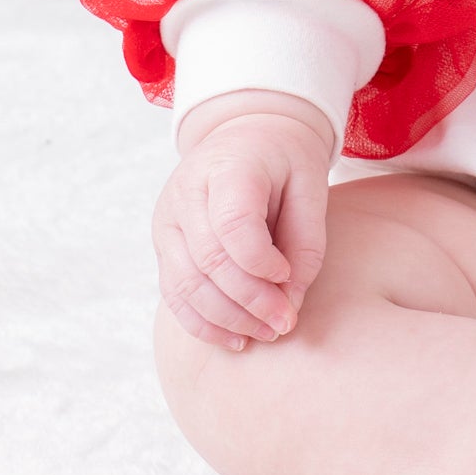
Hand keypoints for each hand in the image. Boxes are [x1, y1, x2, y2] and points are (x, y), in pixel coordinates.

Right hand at [153, 112, 330, 349]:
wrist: (248, 135)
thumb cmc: (285, 159)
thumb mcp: (311, 182)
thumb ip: (306, 240)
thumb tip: (290, 302)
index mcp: (226, 166)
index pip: (232, 224)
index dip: (261, 262)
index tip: (288, 276)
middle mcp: (186, 194)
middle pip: (208, 262)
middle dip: (249, 302)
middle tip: (285, 323)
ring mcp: (168, 222)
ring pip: (187, 286)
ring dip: (228, 320)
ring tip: (267, 333)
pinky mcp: (164, 246)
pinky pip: (175, 295)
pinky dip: (204, 323)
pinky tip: (237, 339)